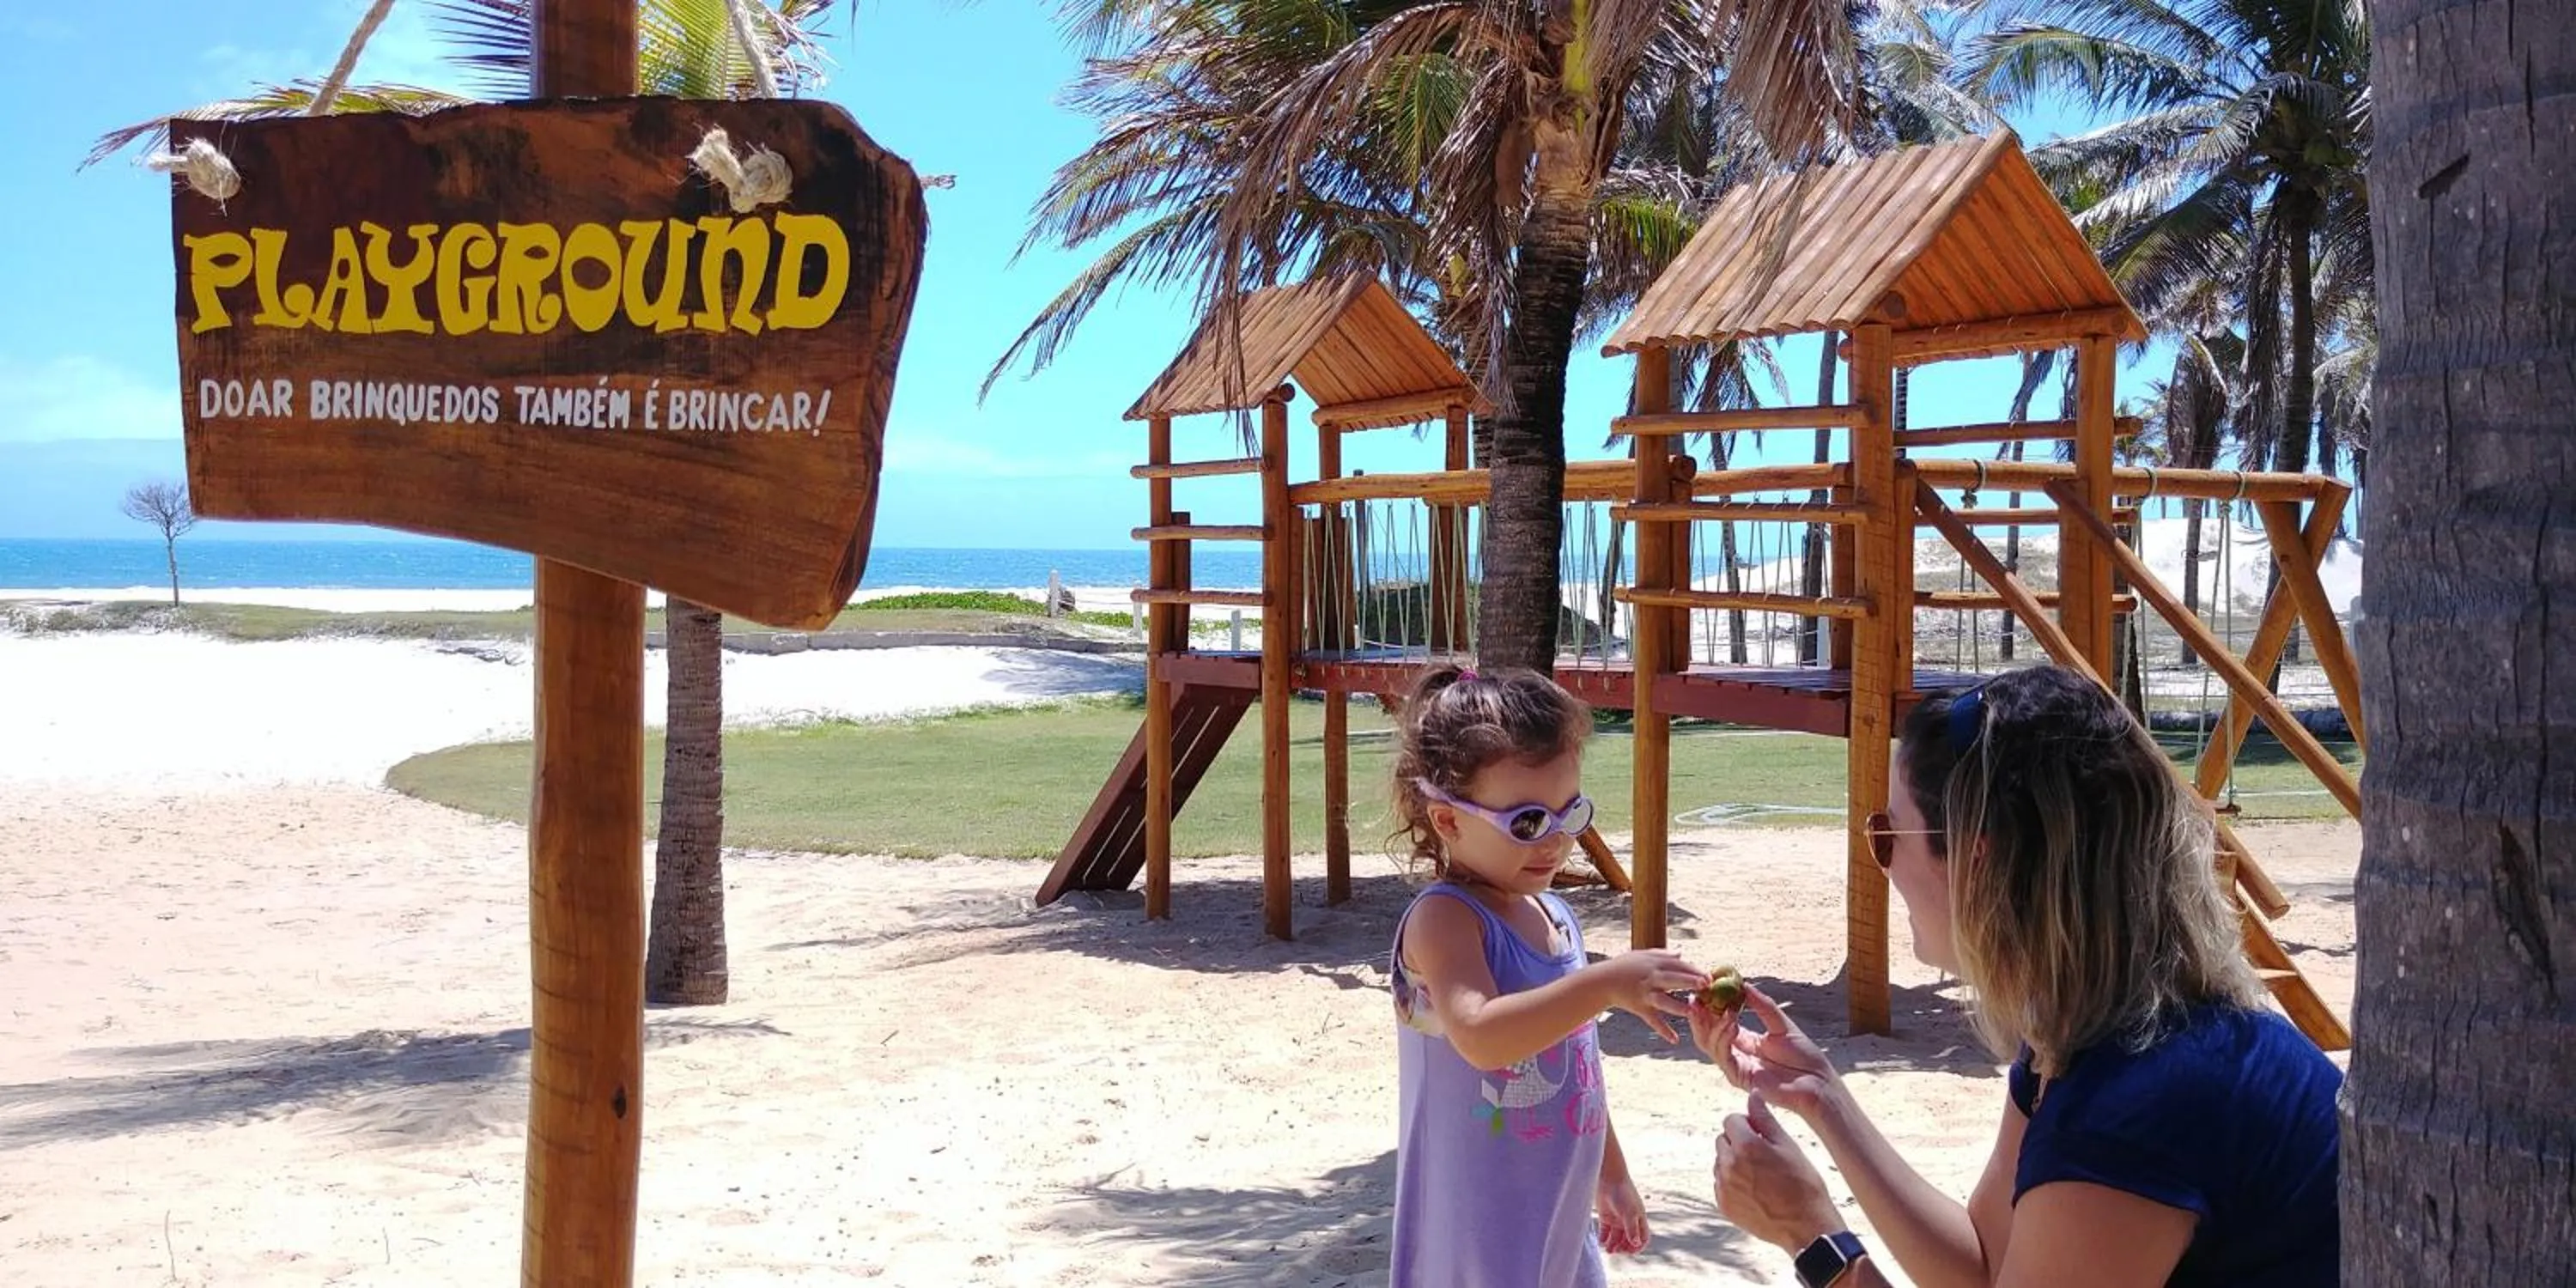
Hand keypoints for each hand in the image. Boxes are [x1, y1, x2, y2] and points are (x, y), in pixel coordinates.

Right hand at [1590, 950, 1705, 1042]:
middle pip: (1673, 979)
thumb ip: (1663, 955)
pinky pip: (1652, 1020)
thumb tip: (1681, 953)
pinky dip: (1663, 1030)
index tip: (1710, 975)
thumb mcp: (1642, 956)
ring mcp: (1645, 994)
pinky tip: (1675, 1040)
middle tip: (1707, 984)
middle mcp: (1651, 978)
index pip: (1678, 965)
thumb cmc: (1624, 966)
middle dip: (1690, 981)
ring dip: (1677, 1006)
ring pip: (1663, 1001)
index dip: (1694, 969)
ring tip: (1692, 1012)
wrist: (1602, 981)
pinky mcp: (1640, 1008)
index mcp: (1654, 964)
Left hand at [1595, 1171, 1650, 1255]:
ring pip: (1616, 1238)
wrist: (1608, 1178)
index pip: (1642, 1239)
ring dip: (1613, 1245)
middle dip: (1623, 1248)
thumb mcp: (1629, 1212)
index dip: (1637, 1247)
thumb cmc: (1623, 1193)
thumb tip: (1635, 1244)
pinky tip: (1601, 1242)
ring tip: (1608, 1250)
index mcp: (1639, 1220)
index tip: (1629, 1251)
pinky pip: (1605, 1232)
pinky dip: (1603, 1238)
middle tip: (1616, 1251)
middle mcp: (1629, 1221)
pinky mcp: (1605, 1216)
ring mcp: (1617, 1219)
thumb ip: (1632, 1229)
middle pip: (1628, 1241)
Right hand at [1695, 984, 1839, 1118]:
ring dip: (1713, 1025)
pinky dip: (1723, 1039)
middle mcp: (1737, 1053)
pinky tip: (1732, 1025)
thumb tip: (1743, 984)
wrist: (1817, 1082)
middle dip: (1700, 1016)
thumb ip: (1762, 1005)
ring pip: (1709, 1045)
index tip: (1704, 989)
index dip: (1709, 1006)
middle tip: (1697, 998)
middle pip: (1706, 1034)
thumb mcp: (1782, 1024)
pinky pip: (1723, 1056)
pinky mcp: (1739, 1078)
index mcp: (1746, 1040)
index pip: (1718, 1022)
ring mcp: (1736, 1066)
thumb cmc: (1805, 1057)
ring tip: (1725, 1011)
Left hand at [1713, 1094, 1843, 1253]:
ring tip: (1762, 1176)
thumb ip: (1765, 1119)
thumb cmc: (1804, 1184)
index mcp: (1745, 1146)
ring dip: (1735, 1162)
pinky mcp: (1724, 1205)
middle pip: (1723, 1140)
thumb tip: (1753, 1095)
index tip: (1762, 1136)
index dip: (1747, 1124)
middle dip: (1739, 1142)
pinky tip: (1756, 1191)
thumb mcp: (1789, 1146)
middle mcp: (1729, 1165)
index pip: (1731, 1120)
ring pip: (1720, 1162)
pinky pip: (1721, 1184)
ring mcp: (1724, 1187)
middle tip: (1764, 1156)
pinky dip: (1733, 1183)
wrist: (1807, 1228)